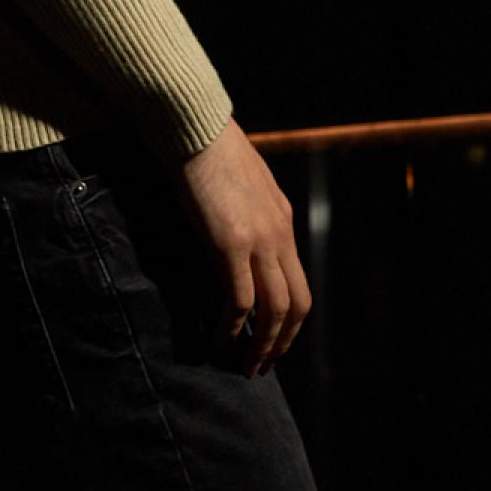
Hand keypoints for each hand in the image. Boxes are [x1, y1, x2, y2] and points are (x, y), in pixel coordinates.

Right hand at [173, 117, 310, 373]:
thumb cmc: (206, 146)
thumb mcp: (240, 181)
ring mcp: (258, 240)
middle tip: (262, 366)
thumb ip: (245, 210)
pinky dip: (229, 327)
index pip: (297, 282)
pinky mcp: (229, 243)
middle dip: (281, 342)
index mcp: (281, 220)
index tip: (272, 341)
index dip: (288, 320)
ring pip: (273, 309)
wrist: (193, 124)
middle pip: (295, 304)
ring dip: (260, 344)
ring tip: (244, 366)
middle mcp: (278, 234)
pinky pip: (237, 299)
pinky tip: (215, 341)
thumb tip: (233, 229)